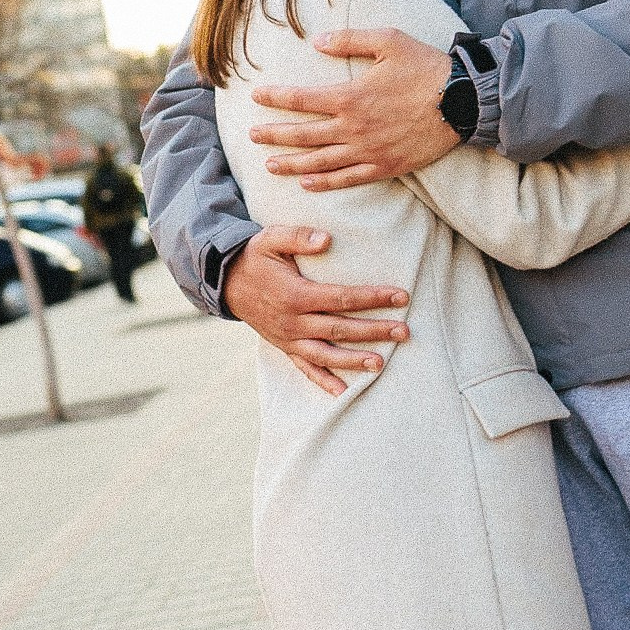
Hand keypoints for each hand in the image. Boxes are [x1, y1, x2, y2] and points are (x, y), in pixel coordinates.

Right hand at [222, 224, 409, 396]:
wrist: (226, 281)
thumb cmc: (255, 257)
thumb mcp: (271, 239)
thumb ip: (298, 236)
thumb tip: (327, 240)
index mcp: (295, 294)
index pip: (341, 298)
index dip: (372, 298)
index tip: (400, 296)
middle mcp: (293, 321)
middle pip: (340, 329)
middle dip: (374, 331)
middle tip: (404, 332)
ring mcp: (288, 338)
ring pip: (326, 355)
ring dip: (354, 360)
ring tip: (381, 363)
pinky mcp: (284, 347)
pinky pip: (305, 368)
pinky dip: (323, 382)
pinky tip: (343, 393)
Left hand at [249, 28, 457, 190]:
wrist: (464, 102)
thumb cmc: (426, 67)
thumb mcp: (389, 40)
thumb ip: (350, 39)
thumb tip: (317, 42)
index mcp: (351, 96)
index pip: (302, 99)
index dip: (276, 98)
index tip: (256, 97)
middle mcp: (354, 128)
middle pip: (304, 135)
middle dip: (275, 135)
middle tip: (252, 137)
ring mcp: (369, 151)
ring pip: (321, 162)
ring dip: (292, 164)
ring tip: (270, 166)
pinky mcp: (386, 166)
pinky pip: (349, 179)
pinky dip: (326, 183)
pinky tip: (308, 184)